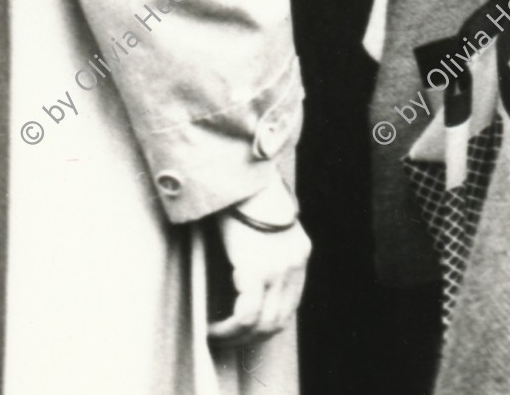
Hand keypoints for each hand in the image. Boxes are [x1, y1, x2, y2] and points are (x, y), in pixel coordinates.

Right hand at [207, 174, 310, 345]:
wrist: (238, 170)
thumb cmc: (242, 192)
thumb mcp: (262, 222)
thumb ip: (264, 247)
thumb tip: (245, 276)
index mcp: (300, 251)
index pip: (290, 305)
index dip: (266, 324)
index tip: (242, 331)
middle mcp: (295, 262)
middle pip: (278, 320)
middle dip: (250, 338)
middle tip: (225, 340)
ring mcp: (279, 268)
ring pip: (262, 324)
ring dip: (236, 338)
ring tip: (214, 337)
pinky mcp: (258, 269)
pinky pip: (245, 316)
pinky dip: (226, 330)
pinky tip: (210, 329)